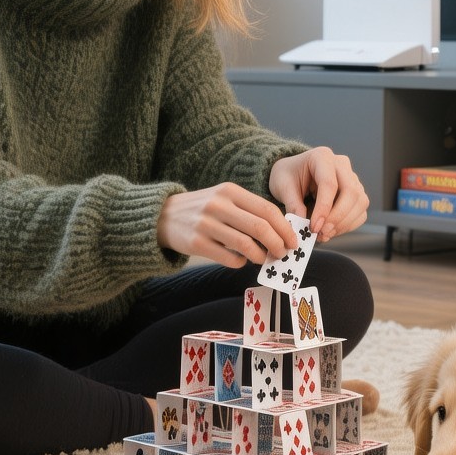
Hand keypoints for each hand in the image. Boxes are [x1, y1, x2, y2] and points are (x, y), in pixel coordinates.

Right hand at [156, 182, 296, 267]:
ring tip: (263, 259)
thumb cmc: (202, 209)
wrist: (162, 216)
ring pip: (246, 245)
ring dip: (261, 256)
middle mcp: (218, 205)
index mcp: (230, 191)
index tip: (293, 240)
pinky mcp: (197, 244)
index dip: (284, 228)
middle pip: (260, 227)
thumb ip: (248, 211)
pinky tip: (241, 260)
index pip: (267, 210)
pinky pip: (229, 258)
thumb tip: (280, 232)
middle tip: (283, 253)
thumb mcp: (223, 199)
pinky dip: (241, 262)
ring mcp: (206, 224)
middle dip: (277, 243)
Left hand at [268, 147, 368, 240]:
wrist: (294, 173)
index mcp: (322, 157)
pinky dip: (348, 225)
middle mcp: (341, 165)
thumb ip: (292, 204)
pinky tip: (331, 231)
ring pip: (360, 202)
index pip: (329, 184)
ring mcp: (352, 178)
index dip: (324, 208)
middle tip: (322, 232)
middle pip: (351, 192)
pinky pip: (360, 211)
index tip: (314, 227)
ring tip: (324, 234)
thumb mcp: (282, 186)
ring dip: (344, 223)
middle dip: (338, 217)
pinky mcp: (356, 193)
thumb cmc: (288, 176)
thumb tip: (302, 224)